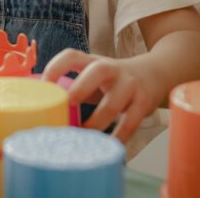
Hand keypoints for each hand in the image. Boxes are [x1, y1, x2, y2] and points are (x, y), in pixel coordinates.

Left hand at [42, 49, 163, 142]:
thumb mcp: (94, 76)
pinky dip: (119, 136)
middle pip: (98, 71)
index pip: (72, 56)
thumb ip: (74, 87)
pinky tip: (108, 145)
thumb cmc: (113, 79)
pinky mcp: (144, 102)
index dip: (56, 67)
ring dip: (97, 121)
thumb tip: (45, 108)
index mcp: (93, 61)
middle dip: (82, 87)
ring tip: (84, 134)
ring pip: (114, 103)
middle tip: (69, 103)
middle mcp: (112, 69)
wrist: (155, 74)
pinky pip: (131, 122)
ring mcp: (130, 85)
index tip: (44, 84)